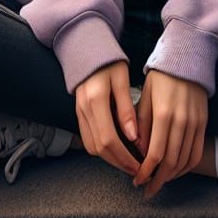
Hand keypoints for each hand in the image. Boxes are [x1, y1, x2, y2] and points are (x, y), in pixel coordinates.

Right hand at [74, 61, 141, 177]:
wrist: (87, 48)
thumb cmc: (109, 61)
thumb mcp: (122, 79)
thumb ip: (127, 108)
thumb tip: (133, 137)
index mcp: (96, 99)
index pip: (108, 139)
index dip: (124, 157)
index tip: (139, 165)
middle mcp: (84, 108)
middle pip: (99, 148)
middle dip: (118, 162)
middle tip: (136, 169)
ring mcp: (78, 112)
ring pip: (91, 146)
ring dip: (110, 158)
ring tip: (129, 161)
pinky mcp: (78, 113)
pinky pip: (87, 138)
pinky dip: (101, 149)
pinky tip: (116, 149)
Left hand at [133, 69, 207, 199]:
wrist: (188, 58)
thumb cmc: (161, 76)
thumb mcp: (145, 94)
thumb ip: (141, 123)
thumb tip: (138, 150)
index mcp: (163, 113)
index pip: (155, 153)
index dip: (146, 171)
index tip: (137, 180)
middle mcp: (181, 121)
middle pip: (171, 161)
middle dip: (157, 180)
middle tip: (147, 189)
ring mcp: (195, 123)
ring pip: (185, 160)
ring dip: (171, 176)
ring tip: (159, 182)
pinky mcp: (203, 123)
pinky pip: (196, 152)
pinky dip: (186, 166)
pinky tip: (176, 171)